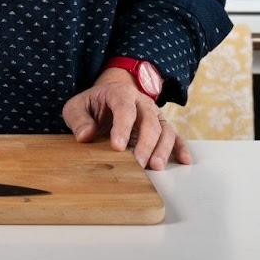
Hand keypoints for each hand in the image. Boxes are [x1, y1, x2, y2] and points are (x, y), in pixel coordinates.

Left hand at [62, 68, 189, 170]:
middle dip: (145, 142)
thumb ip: (78, 120)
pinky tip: (183, 160)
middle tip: (138, 162)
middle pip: (149, 120)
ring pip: (165, 129)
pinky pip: (175, 136)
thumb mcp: (76, 107)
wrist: (108, 99)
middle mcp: (141, 102)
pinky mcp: (161, 127)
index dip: (122, 127)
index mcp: (120, 93)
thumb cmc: (92, 105)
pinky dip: (181, 148)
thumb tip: (85, 135)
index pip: (124, 108)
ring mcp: (154, 115)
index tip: (116, 146)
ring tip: (155, 166)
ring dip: (162, 148)